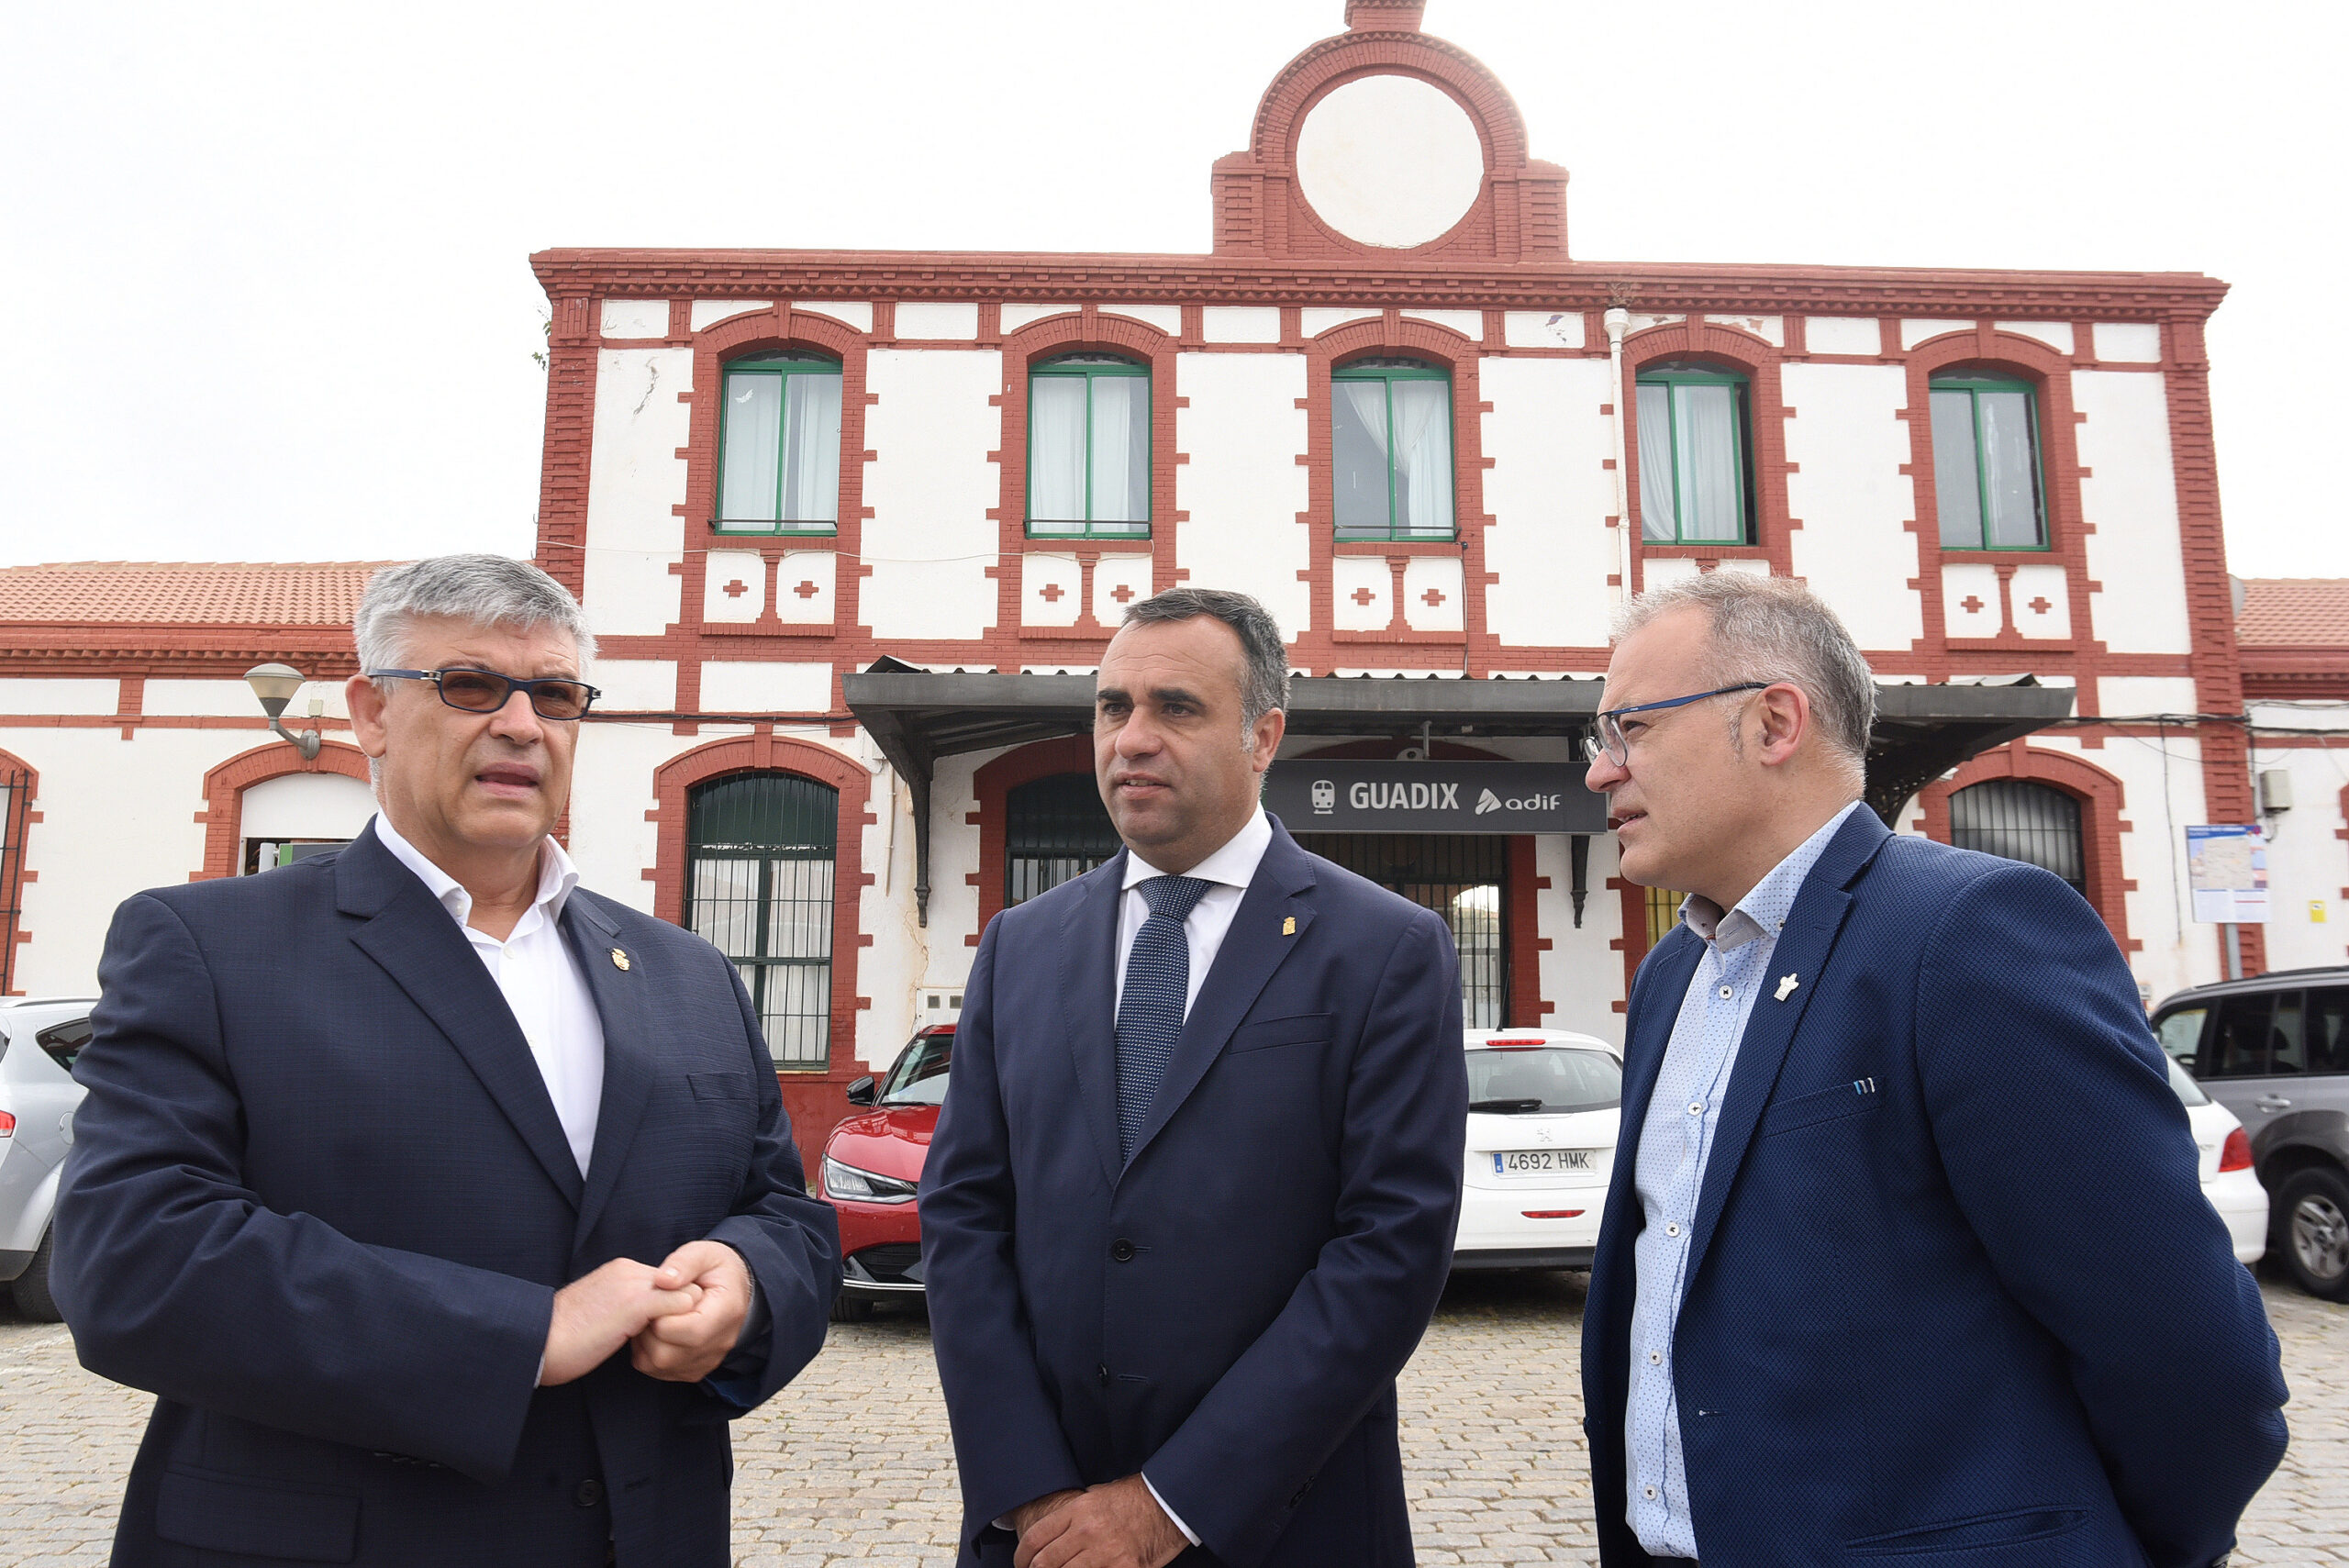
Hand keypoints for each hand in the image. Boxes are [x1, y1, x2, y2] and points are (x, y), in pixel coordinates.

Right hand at [540, 1258, 700, 1385]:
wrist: (536, 1343)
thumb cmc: (562, 1338)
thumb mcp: (598, 1311)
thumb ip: (622, 1305)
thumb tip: (641, 1319)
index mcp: (619, 1271)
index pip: (667, 1282)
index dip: (671, 1307)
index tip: (666, 1330)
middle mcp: (629, 1270)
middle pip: (681, 1284)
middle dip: (683, 1311)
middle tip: (677, 1338)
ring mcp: (634, 1284)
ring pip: (686, 1292)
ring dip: (684, 1319)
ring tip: (673, 1343)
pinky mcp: (637, 1303)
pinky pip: (680, 1305)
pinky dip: (682, 1325)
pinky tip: (668, 1344)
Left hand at [628, 1240, 753, 1381]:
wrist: (734, 1287)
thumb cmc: (716, 1268)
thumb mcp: (703, 1253)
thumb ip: (683, 1262)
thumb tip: (662, 1280)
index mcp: (726, 1312)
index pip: (684, 1329)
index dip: (660, 1313)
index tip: (658, 1294)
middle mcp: (720, 1343)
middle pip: (666, 1353)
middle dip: (649, 1330)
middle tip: (651, 1307)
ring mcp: (708, 1361)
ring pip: (659, 1366)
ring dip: (645, 1343)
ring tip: (652, 1317)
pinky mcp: (695, 1370)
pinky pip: (659, 1371)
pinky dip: (648, 1353)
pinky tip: (656, 1331)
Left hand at [1013, 1475, 1187, 1567]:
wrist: (1170, 1504)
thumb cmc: (1135, 1498)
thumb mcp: (1099, 1494)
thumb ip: (1074, 1513)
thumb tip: (1054, 1532)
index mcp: (1079, 1509)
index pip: (1034, 1538)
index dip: (1020, 1557)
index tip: (1021, 1564)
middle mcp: (1087, 1530)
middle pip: (1044, 1563)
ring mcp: (1105, 1552)